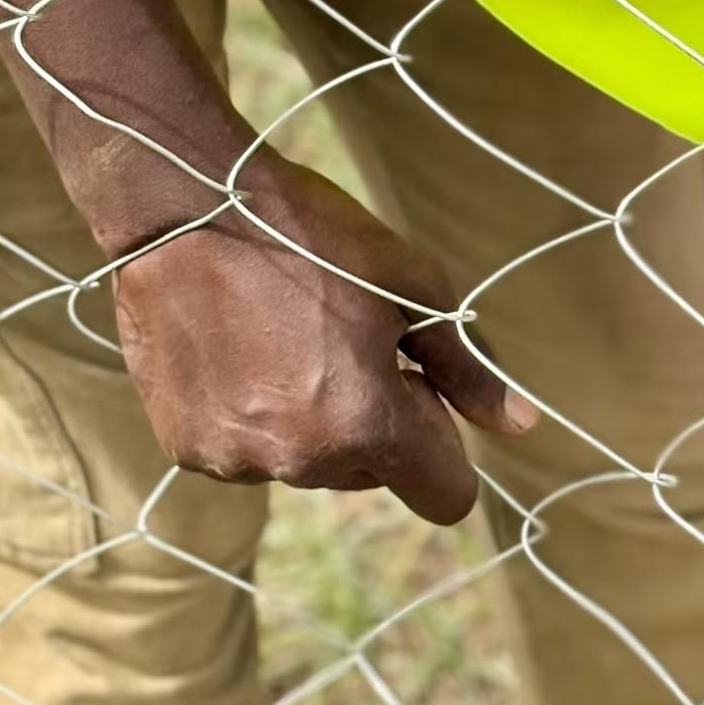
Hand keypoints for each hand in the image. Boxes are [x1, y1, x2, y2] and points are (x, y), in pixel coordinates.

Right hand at [111, 153, 535, 523]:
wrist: (182, 207)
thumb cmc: (310, 235)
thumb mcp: (414, 287)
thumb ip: (469, 367)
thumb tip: (521, 425)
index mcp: (366, 424)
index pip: (446, 497)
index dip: (443, 443)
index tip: (415, 384)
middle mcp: (301, 459)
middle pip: (375, 475)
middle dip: (376, 424)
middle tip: (344, 344)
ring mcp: (237, 459)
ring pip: (309, 465)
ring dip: (312, 423)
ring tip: (285, 341)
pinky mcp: (188, 449)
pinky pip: (249, 453)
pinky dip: (256, 418)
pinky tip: (239, 353)